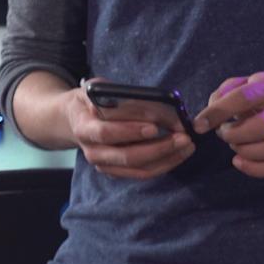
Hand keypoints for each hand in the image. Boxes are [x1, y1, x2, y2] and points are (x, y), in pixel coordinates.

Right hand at [63, 82, 192, 179]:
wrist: (75, 119)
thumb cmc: (91, 100)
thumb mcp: (98, 90)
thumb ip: (120, 97)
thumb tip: (157, 103)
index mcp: (84, 129)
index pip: (106, 133)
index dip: (130, 131)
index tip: (154, 127)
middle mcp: (93, 153)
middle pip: (127, 156)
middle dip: (159, 148)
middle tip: (183, 137)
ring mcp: (105, 166)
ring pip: (139, 169)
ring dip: (167, 158)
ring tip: (188, 145)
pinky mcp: (117, 172)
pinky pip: (143, 173)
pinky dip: (164, 164)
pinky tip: (179, 153)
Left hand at [195, 72, 263, 178]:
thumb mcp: (247, 84)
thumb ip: (224, 93)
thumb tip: (209, 114)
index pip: (243, 98)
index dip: (217, 113)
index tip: (198, 125)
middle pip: (262, 127)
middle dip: (234, 135)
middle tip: (224, 133)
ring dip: (245, 152)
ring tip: (235, 145)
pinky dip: (255, 169)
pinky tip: (240, 161)